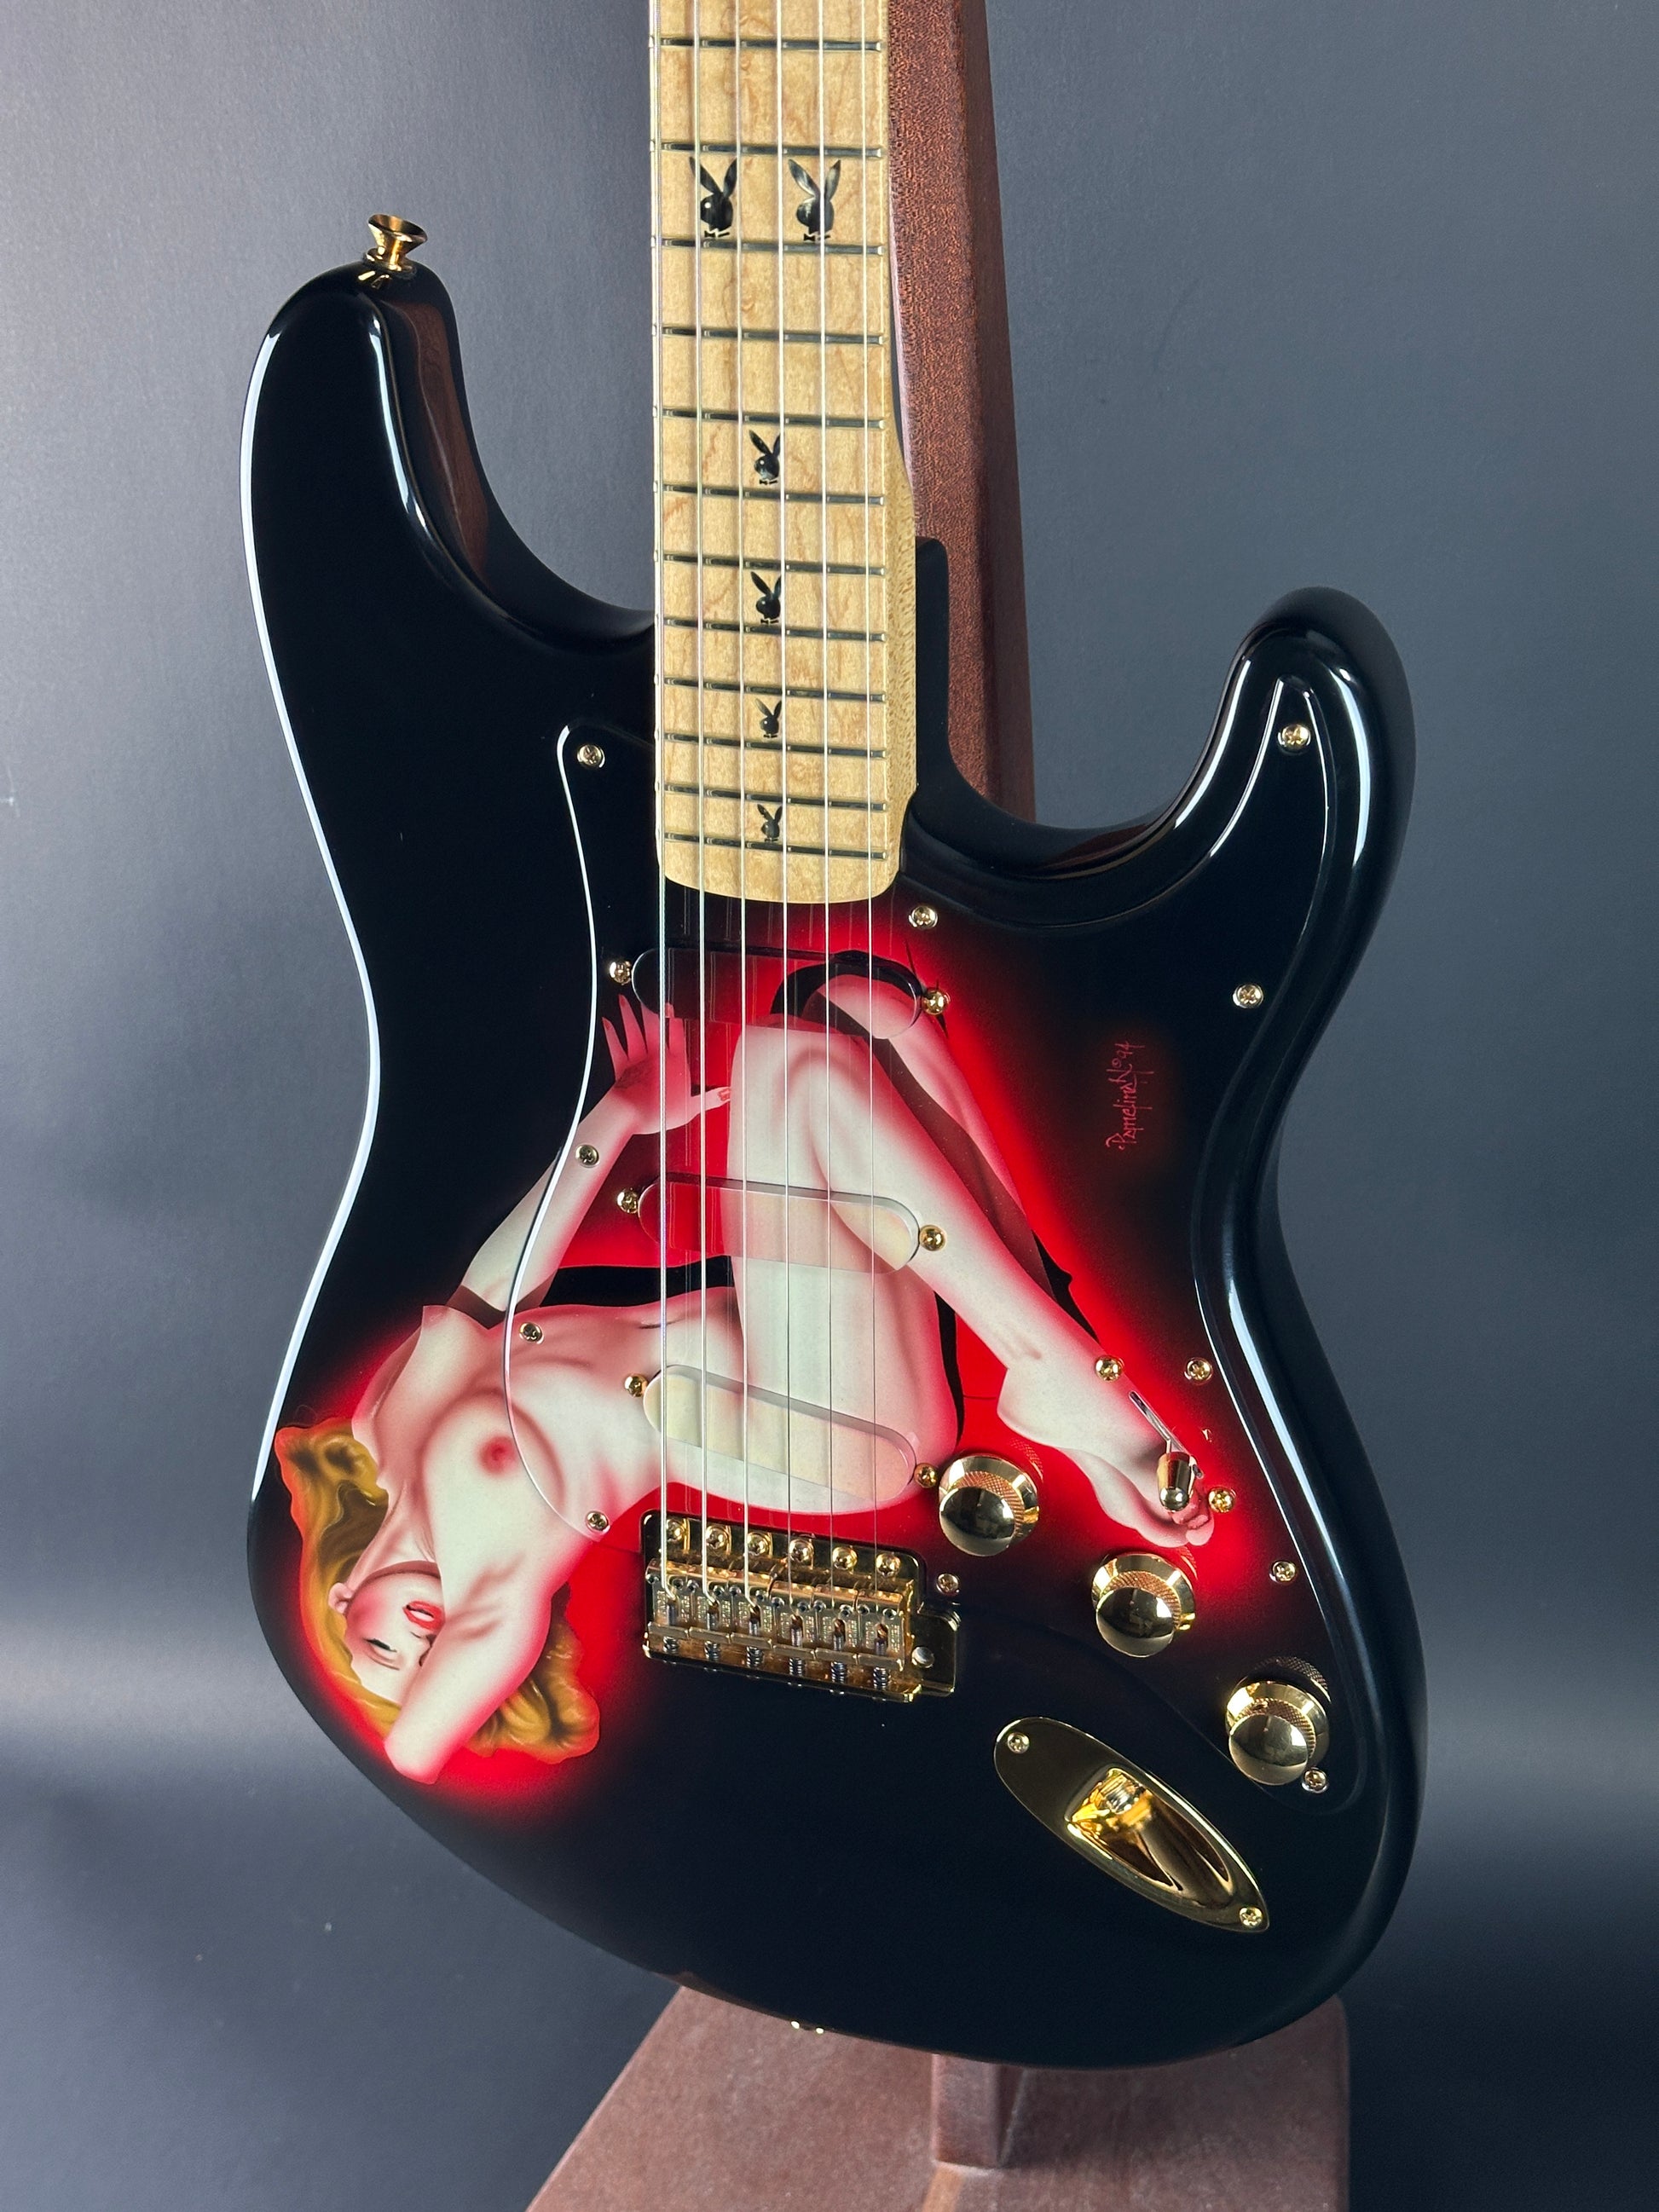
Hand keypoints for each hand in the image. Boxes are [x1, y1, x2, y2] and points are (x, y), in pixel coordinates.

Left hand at [602, 999, 727, 1136]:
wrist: (631, 1115)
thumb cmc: (659, 1112)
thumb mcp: (692, 1109)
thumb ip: (710, 1098)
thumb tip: (727, 1093)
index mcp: (675, 1063)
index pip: (676, 1034)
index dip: (673, 1018)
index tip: (670, 1004)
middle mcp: (656, 1056)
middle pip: (653, 1026)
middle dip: (650, 1008)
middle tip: (646, 992)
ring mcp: (637, 1059)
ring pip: (633, 1030)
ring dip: (629, 1014)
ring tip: (625, 999)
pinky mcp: (621, 1066)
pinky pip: (615, 1045)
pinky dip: (610, 1033)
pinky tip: (606, 1022)